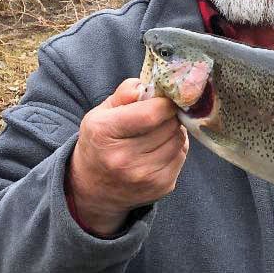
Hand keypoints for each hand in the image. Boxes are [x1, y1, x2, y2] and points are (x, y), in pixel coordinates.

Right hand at [68, 77, 188, 235]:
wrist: (92, 187)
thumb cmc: (99, 142)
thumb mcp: (100, 113)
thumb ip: (123, 94)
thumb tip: (146, 85)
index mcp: (105, 132)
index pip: (150, 114)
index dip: (164, 103)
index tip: (164, 100)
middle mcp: (122, 159)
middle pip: (169, 126)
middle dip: (169, 116)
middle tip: (160, 116)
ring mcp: (143, 177)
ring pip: (178, 141)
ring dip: (174, 132)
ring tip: (158, 133)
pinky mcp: (160, 187)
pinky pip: (181, 157)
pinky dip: (175, 149)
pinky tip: (159, 149)